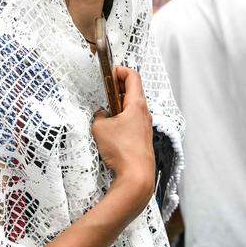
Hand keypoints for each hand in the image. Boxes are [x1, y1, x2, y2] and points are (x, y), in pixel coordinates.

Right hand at [92, 66, 155, 215]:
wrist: (137, 176)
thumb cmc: (121, 150)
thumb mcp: (100, 128)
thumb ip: (99, 116)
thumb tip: (102, 115)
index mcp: (137, 104)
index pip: (133, 76)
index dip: (120, 70)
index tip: (109, 72)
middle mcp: (145, 113)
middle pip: (134, 90)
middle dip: (118, 87)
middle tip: (104, 91)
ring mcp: (146, 126)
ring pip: (134, 107)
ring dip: (120, 104)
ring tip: (106, 111)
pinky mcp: (143, 138)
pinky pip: (133, 121)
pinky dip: (123, 118)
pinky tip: (112, 129)